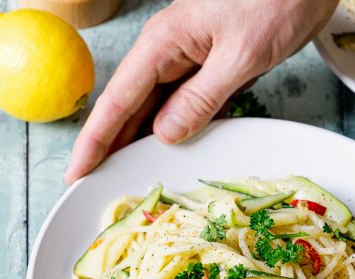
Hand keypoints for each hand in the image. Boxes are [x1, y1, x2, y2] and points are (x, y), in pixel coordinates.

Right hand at [64, 0, 338, 184]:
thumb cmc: (277, 1)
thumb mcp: (240, 55)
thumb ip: (201, 97)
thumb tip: (165, 134)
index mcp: (164, 44)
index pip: (117, 101)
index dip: (95, 141)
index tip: (77, 172)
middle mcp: (168, 54)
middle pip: (128, 109)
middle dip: (109, 147)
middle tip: (95, 184)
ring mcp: (188, 63)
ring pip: (154, 111)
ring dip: (139, 143)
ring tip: (125, 177)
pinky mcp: (208, 70)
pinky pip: (183, 107)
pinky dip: (175, 132)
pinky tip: (168, 153)